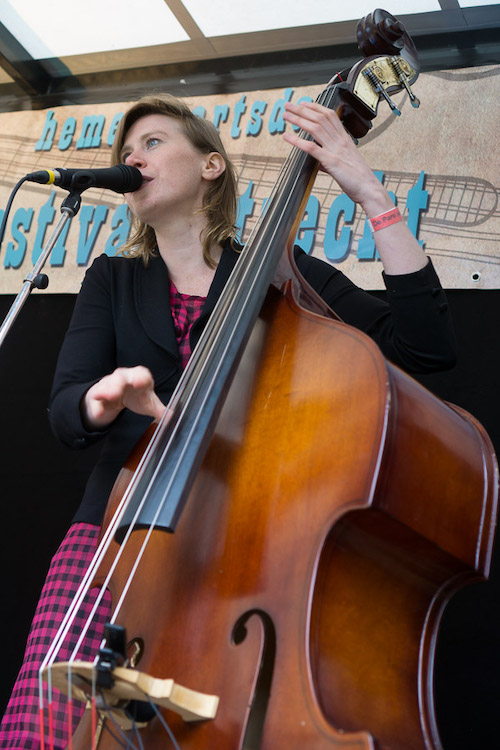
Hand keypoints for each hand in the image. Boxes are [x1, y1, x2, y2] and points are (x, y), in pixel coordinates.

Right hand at [81, 366, 165, 430]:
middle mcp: (122, 379)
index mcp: (138, 378)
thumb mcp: (149, 404)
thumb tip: (173, 418)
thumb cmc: (135, 397)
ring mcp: (108, 385)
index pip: (141, 373)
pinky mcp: (97, 395)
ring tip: (110, 396)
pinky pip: (96, 399)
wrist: (114, 398)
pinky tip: (99, 413)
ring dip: (108, 390)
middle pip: (121, 377)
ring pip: (107, 384)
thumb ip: (161, 411)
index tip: (141, 382)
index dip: (141, 377)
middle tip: (121, 389)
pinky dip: (97, 406)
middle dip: (120, 382)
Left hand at [283, 101, 427, 274]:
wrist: (369, 189)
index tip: (304, 103)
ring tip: (286, 115)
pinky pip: (312, 148)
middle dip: (302, 109)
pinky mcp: (331, 162)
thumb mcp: (345, 164)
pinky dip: (298, 141)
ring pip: (315, 128)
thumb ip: (330, 161)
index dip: (315, 107)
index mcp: (345, 139)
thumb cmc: (359, 179)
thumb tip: (320, 163)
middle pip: (320, 118)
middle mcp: (340, 141)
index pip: (330, 115)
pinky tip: (287, 137)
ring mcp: (336, 150)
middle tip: (289, 105)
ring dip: (298, 120)